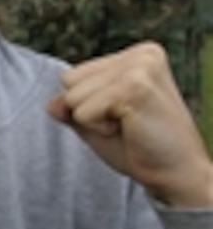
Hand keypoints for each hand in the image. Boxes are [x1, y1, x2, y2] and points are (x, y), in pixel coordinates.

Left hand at [47, 42, 212, 207]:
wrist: (176, 174)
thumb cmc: (139, 147)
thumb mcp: (96, 123)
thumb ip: (71, 107)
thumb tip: (51, 103)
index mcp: (137, 54)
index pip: (74, 75)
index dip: (87, 104)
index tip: (123, 116)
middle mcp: (142, 54)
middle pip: (69, 81)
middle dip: (87, 110)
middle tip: (125, 123)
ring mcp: (140, 67)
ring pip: (73, 96)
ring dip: (93, 121)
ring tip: (128, 125)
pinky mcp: (135, 87)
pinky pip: (82, 112)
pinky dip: (98, 129)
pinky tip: (130, 129)